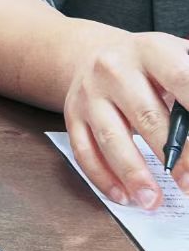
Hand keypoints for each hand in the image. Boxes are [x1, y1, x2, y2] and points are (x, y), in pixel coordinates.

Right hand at [63, 30, 188, 208]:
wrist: (94, 53)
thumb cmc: (149, 64)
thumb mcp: (177, 56)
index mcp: (150, 50)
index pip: (180, 78)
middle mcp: (114, 69)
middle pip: (146, 115)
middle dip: (174, 155)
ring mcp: (89, 94)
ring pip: (111, 137)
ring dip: (134, 173)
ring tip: (153, 200)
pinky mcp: (72, 115)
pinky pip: (84, 150)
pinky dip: (102, 177)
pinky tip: (124, 195)